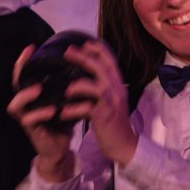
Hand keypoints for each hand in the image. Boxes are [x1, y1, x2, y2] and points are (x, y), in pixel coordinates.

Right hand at [8, 45, 75, 181]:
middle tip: (29, 63)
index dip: (24, 61)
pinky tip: (52, 110)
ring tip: (38, 89)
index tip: (31, 46)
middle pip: (15, 85)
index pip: (25, 74)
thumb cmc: (62, 121)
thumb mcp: (65, 100)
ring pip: (16, 105)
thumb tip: (81, 65)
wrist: (61, 148)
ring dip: (26, 95)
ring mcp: (27, 118)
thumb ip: (66, 86)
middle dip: (19, 72)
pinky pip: (30, 121)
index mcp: (33, 95)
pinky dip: (40, 114)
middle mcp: (26, 105)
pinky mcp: (32, 131)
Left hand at [61, 41, 135, 165]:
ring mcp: (112, 103)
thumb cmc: (114, 123)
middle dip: (84, 57)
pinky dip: (75, 109)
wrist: (124, 145)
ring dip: (79, 84)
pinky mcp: (105, 117)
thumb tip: (85, 78)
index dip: (99, 50)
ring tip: (66, 88)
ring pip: (97, 86)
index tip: (85, 43)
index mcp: (118, 86)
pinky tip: (64, 112)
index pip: (111, 62)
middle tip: (68, 51)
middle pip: (102, 68)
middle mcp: (117, 91)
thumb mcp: (111, 101)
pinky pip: (89, 109)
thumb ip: (102, 89)